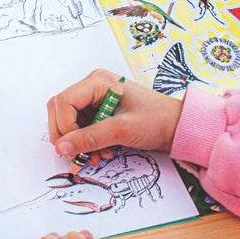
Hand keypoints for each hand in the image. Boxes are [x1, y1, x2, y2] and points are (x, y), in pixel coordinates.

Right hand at [47, 69, 182, 156]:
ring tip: (96, 157)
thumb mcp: (122, 130)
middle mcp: (92, 87)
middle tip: (79, 155)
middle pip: (60, 111)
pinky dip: (86, 143)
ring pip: (68, 122)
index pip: (63, 102)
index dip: (64, 126)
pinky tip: (101, 153)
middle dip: (68, 136)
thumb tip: (61, 147)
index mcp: (97, 82)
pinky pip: (80, 128)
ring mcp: (94, 99)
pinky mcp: (98, 112)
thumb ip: (90, 138)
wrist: (179, 127)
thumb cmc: (158, 120)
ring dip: (78, 143)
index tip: (72, 147)